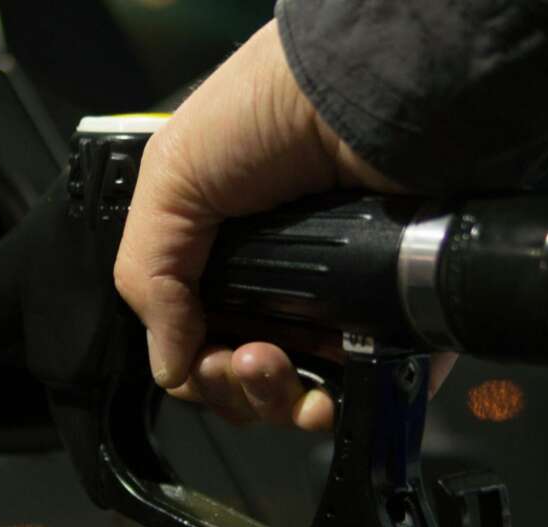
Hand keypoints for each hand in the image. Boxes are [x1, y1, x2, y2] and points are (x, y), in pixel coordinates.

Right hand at [114, 20, 455, 429]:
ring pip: (306, 396)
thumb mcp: (173, 178)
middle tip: (247, 360)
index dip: (198, 369)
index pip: (203, 342)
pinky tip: (329, 396)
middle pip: (252, 381)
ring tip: (277, 365)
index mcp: (227, 257)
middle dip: (237, 389)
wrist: (368, 96)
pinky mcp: (397, 317)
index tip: (203, 360)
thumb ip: (149, 275)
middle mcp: (285, 284)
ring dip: (279, 403)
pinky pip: (373, 389)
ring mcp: (344, 304)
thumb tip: (169, 369)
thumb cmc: (267, 114)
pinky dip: (346, 409)